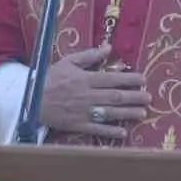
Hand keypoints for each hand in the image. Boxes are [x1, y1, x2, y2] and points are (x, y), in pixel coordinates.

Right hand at [36, 44, 150, 139]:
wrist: (31, 99)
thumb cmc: (50, 78)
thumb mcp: (68, 62)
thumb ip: (89, 55)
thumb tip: (108, 47)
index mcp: (85, 79)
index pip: (112, 79)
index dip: (129, 79)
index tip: (143, 80)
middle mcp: (87, 96)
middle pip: (115, 96)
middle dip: (134, 97)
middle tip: (149, 98)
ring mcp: (83, 112)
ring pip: (110, 113)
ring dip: (127, 114)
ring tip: (143, 113)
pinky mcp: (78, 125)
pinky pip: (97, 130)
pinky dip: (110, 132)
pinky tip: (123, 133)